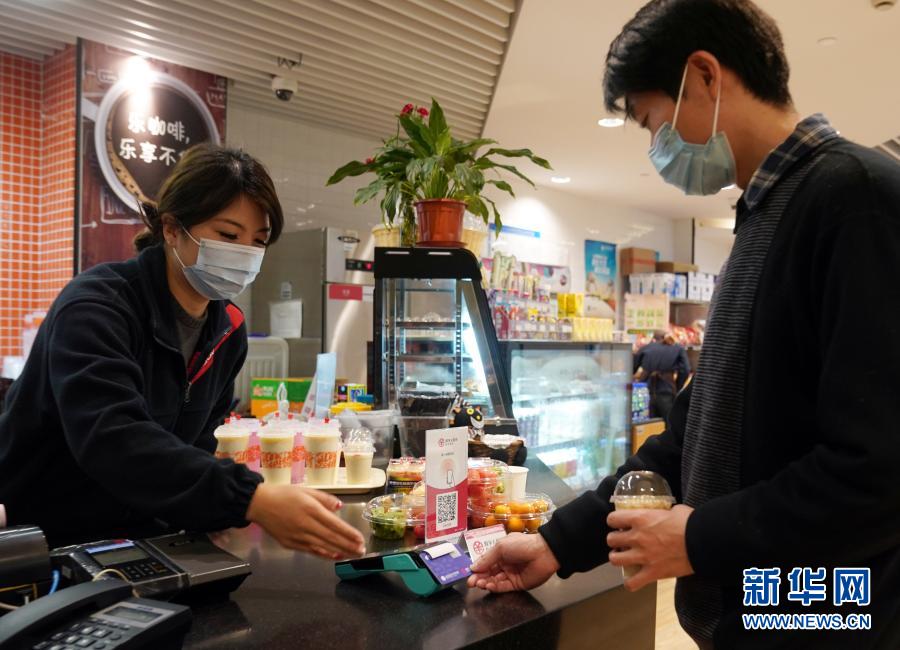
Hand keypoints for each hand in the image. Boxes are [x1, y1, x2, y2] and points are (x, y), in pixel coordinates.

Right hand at [246, 483, 365, 559]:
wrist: (259, 504)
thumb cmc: (284, 494)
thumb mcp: (306, 490)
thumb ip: (324, 499)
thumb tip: (339, 507)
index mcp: (311, 509)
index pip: (335, 525)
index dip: (349, 534)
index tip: (361, 539)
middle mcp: (306, 525)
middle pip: (331, 538)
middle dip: (349, 546)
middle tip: (362, 551)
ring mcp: (298, 537)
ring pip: (323, 547)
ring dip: (340, 552)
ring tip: (353, 555)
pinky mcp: (291, 544)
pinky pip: (311, 551)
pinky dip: (325, 554)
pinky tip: (335, 556)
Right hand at [466, 533, 560, 592]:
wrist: (544, 553)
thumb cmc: (521, 545)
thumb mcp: (501, 547)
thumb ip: (487, 558)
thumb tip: (473, 567)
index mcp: (500, 553)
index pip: (485, 562)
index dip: (476, 568)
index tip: (468, 574)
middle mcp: (504, 564)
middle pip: (488, 573)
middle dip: (479, 578)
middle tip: (471, 582)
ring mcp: (510, 575)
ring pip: (494, 581)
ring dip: (485, 583)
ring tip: (479, 584)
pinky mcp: (516, 585)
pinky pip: (503, 587)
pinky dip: (494, 587)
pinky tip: (488, 586)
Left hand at [606, 504, 694, 591]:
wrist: (703, 542)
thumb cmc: (691, 522)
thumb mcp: (674, 510)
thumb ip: (663, 512)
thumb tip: (665, 514)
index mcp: (640, 518)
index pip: (613, 519)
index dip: (614, 521)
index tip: (619, 524)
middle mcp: (637, 537)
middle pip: (611, 540)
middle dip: (615, 540)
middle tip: (623, 542)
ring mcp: (643, 556)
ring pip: (615, 559)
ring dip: (618, 558)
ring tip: (624, 557)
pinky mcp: (652, 573)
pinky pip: (632, 583)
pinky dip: (631, 583)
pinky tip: (634, 579)